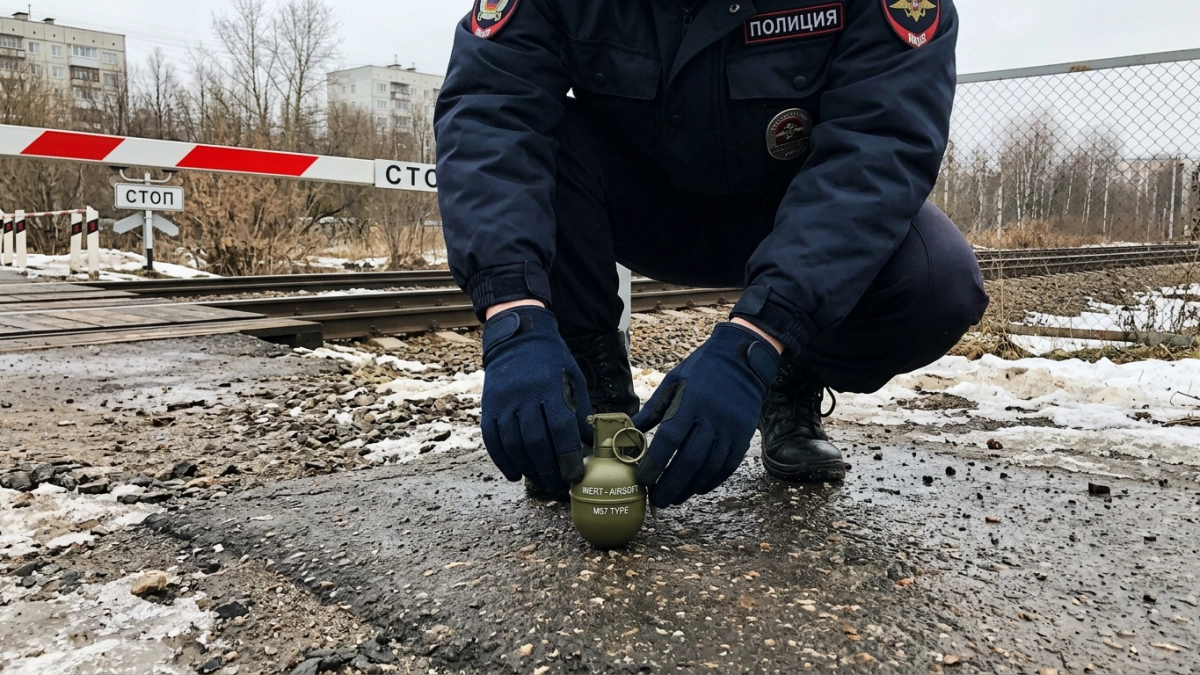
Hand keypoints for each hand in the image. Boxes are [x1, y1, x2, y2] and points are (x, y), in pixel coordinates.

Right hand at [480, 305, 590, 493]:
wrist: (518, 338)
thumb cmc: (552, 360)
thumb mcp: (574, 378)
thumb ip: (581, 411)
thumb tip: (591, 444)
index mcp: (549, 387)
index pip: (560, 429)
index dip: (567, 457)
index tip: (575, 476)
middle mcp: (524, 395)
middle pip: (535, 443)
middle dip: (549, 470)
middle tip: (559, 486)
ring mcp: (503, 402)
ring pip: (513, 445)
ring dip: (528, 469)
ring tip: (542, 482)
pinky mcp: (488, 407)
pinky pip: (493, 440)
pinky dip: (503, 461)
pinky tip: (516, 474)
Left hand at [632, 323, 780, 507]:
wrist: (742, 359)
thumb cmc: (701, 369)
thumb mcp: (673, 382)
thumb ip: (653, 410)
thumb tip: (630, 432)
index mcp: (691, 402)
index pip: (669, 440)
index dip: (654, 464)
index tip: (642, 480)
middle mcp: (712, 418)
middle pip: (689, 461)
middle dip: (670, 485)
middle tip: (657, 500)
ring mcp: (731, 429)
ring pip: (709, 468)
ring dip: (689, 487)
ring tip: (674, 498)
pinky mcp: (744, 436)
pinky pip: (727, 466)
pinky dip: (711, 481)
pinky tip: (697, 488)